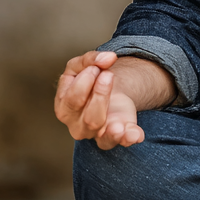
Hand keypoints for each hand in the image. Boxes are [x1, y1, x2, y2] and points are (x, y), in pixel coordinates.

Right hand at [55, 51, 169, 148]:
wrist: (107, 90)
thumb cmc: (89, 79)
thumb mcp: (84, 64)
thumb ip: (91, 59)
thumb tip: (108, 58)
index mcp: (65, 108)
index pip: (72, 99)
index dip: (85, 81)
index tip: (95, 68)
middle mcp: (78, 126)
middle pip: (90, 118)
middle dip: (100, 95)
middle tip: (108, 75)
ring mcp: (97, 134)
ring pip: (104, 134)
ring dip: (112, 125)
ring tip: (119, 119)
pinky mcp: (116, 135)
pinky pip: (122, 141)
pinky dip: (129, 137)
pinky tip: (135, 134)